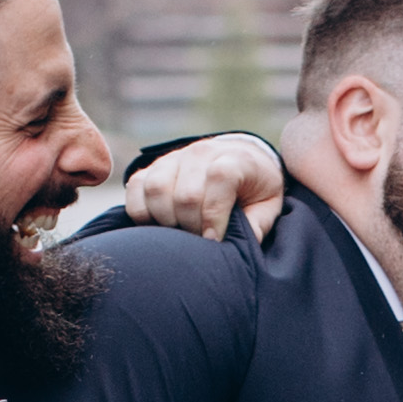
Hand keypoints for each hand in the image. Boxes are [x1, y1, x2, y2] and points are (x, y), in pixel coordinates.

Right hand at [109, 133, 286, 239]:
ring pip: (156, 189)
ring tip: (181, 234)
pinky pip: (135, 188)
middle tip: (198, 242)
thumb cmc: (254, 190)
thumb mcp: (267, 206)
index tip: (213, 240)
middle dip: (191, 226)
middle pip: (185, 193)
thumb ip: (256, 226)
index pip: (219, 179)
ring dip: (165, 221)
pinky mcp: (152, 167)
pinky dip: (141, 212)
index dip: (214, 215)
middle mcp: (201, 153)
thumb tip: (237, 249)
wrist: (237, 159)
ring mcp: (174, 158)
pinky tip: (159, 226)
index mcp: (235, 159)